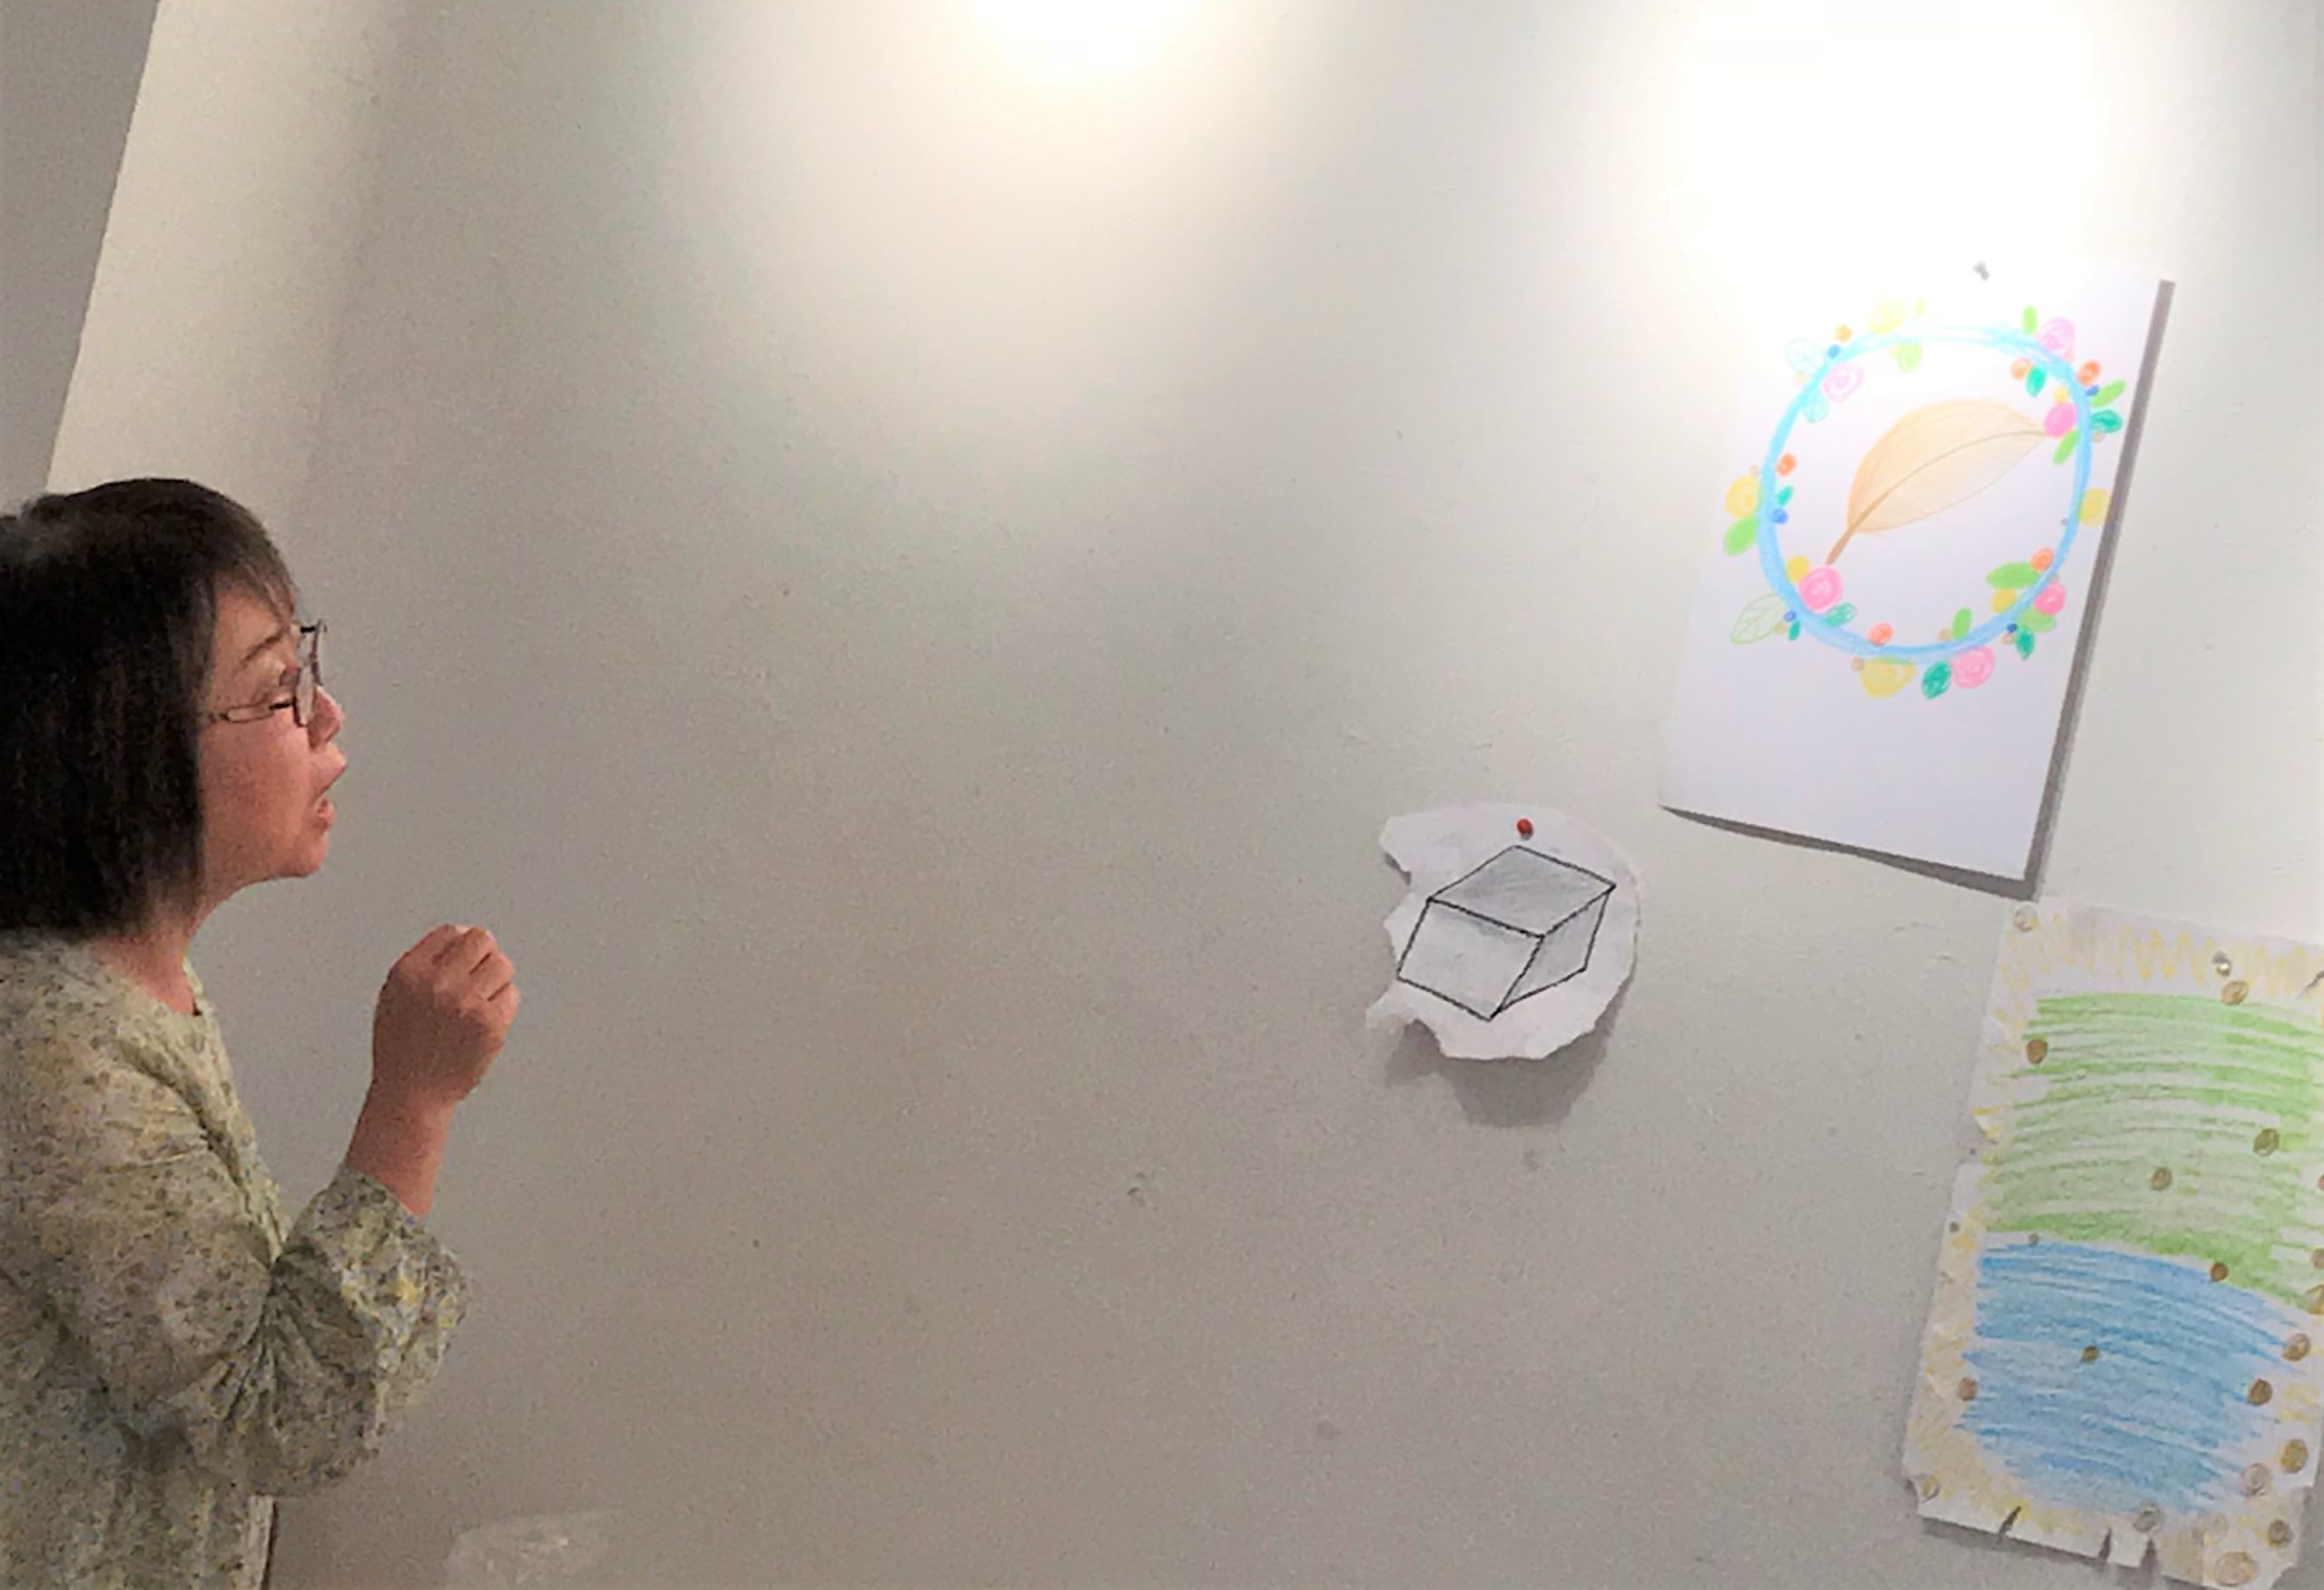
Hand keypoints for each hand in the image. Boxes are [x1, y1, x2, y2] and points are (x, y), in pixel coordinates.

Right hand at [370, 924, 519, 1111]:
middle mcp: (437, 983)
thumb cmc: (403, 1049)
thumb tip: (461, 934)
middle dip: (483, 955)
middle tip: (478, 976)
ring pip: (502, 965)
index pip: (450, 932)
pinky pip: (511, 995)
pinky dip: (503, 1005)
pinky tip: (485, 1020)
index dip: (460, 944)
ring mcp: (466, 1003)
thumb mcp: (395, 996)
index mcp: (409, 972)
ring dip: (496, 979)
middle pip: (482, 940)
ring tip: (481, 1000)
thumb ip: (423, 963)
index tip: (463, 960)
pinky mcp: (489, 1024)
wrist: (412, 1095)